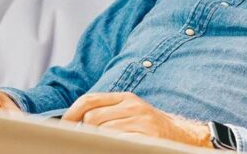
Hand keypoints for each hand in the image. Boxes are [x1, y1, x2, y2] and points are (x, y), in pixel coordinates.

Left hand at [62, 92, 211, 147]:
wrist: (182, 136)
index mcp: (126, 98)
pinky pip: (117, 142)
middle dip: (84, 131)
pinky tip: (111, 147)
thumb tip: (75, 120)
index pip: (90, 100)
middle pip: (92, 117)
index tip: (64, 125)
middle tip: (84, 140)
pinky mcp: (146, 137)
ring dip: (97, 140)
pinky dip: (109, 146)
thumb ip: (108, 110)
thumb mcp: (130, 111)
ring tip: (103, 143)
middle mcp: (133, 106)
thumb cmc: (150, 126)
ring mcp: (141, 122)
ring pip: (102, 131)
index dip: (72, 113)